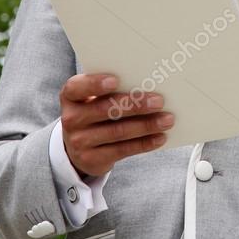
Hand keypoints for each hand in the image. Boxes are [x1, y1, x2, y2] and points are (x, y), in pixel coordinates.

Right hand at [59, 73, 173, 176]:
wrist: (79, 145)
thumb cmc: (96, 110)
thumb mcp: (95, 97)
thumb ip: (114, 90)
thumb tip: (149, 84)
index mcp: (71, 96)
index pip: (77, 87)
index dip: (95, 83)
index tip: (116, 80)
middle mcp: (71, 118)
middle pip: (105, 109)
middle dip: (135, 105)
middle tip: (159, 101)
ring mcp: (80, 141)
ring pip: (118, 131)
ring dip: (146, 125)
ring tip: (168, 119)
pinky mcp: (92, 158)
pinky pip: (123, 150)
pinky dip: (144, 143)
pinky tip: (160, 137)